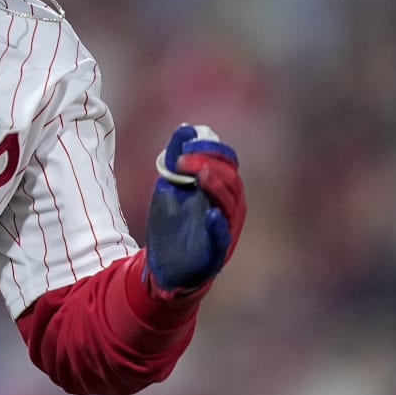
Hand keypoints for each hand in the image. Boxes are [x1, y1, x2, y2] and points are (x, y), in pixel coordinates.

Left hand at [143, 124, 243, 293]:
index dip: (212, 149)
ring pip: (231, 204)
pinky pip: (223, 237)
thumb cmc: (172, 224)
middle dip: (209, 164)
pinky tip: (211, 215)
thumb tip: (186, 128)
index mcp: (220, 189)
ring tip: (201, 175)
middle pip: (231, 180)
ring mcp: (225, 229)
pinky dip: (219, 226)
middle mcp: (229, 207)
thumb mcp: (169, 188)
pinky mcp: (215, 252)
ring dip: (217, 187)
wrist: (163, 265)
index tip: (187, 143)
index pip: (228, 162)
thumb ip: (175, 161)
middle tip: (182, 159)